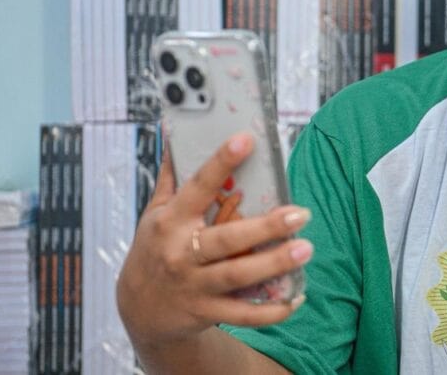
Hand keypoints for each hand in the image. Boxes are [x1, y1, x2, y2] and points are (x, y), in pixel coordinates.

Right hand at [116, 133, 312, 349]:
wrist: (139, 309)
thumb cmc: (155, 248)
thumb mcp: (155, 211)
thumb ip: (171, 175)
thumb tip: (175, 132)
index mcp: (171, 221)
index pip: (198, 187)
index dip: (221, 162)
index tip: (246, 139)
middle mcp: (182, 253)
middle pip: (226, 239)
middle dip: (265, 228)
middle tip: (301, 214)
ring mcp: (194, 285)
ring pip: (239, 277)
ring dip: (274, 264)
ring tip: (306, 249)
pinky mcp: (206, 311)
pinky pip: (243, 314)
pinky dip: (272, 310)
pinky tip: (297, 296)